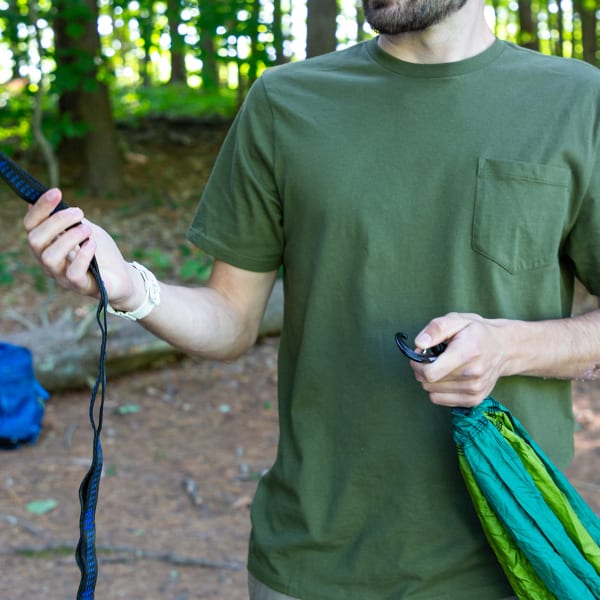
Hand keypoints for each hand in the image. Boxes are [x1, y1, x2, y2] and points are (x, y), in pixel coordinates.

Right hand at [24, 188, 141, 307]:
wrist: (122, 276)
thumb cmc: (100, 251)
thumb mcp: (84, 228)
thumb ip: (69, 218)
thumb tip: (52, 196)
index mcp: (47, 245)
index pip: (31, 225)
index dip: (40, 208)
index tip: (57, 192)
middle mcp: (49, 261)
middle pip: (35, 240)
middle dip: (56, 221)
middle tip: (79, 213)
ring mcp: (62, 276)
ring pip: (50, 257)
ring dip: (69, 238)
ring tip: (87, 230)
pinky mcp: (80, 286)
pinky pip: (73, 273)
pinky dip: (82, 255)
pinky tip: (92, 244)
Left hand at [410, 312, 509, 407]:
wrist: (505, 348)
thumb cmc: (477, 332)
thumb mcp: (457, 320)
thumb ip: (436, 329)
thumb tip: (419, 343)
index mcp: (466, 353)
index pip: (430, 372)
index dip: (417, 364)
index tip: (420, 355)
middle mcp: (472, 375)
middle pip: (428, 383)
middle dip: (422, 369)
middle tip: (432, 357)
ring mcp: (474, 390)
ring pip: (432, 392)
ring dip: (431, 380)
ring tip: (443, 365)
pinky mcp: (474, 400)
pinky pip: (440, 400)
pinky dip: (439, 389)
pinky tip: (449, 376)